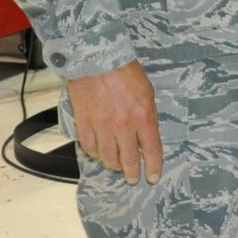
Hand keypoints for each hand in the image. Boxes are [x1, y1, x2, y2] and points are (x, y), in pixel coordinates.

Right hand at [69, 60, 161, 184]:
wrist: (97, 60)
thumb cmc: (125, 72)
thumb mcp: (147, 92)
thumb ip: (147, 116)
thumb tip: (146, 136)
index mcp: (143, 116)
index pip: (151, 149)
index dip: (153, 166)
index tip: (152, 177)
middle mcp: (123, 126)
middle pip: (128, 159)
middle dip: (132, 172)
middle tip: (133, 178)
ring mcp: (102, 127)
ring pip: (108, 157)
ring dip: (114, 165)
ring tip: (117, 166)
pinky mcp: (84, 124)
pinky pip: (90, 148)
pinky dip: (96, 154)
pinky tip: (100, 153)